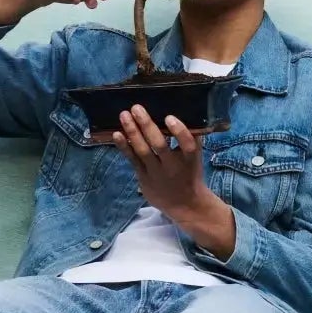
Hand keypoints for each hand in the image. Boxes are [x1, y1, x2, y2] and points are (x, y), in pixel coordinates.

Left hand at [116, 106, 236, 258]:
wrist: (185, 204)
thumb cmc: (189, 173)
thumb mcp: (194, 157)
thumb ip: (190, 138)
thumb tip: (182, 111)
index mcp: (190, 159)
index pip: (188, 145)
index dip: (179, 131)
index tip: (169, 117)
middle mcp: (173, 166)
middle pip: (159, 145)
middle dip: (147, 126)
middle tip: (137, 108)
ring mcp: (156, 173)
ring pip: (143, 151)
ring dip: (132, 132)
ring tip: (124, 115)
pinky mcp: (144, 177)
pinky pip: (132, 160)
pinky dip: (124, 146)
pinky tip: (116, 134)